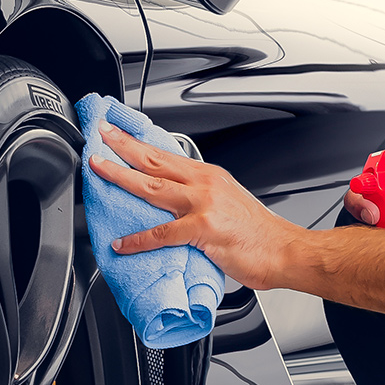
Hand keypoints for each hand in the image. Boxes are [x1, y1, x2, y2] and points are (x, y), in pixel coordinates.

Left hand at [92, 125, 297, 290]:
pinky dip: (139, 239)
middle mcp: (205, 184)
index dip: (138, 142)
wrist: (284, 251)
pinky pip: (163, 233)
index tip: (117, 133)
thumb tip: (171, 203)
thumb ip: (199, 199)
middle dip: (123, 145)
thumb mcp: (228, 202)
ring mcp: (204, 204)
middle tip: (100, 135)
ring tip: (99, 170)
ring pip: (153, 186)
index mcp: (210, 175)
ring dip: (121, 176)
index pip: (166, 153)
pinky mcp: (204, 229)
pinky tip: (122, 243)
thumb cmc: (259, 234)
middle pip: (155, 160)